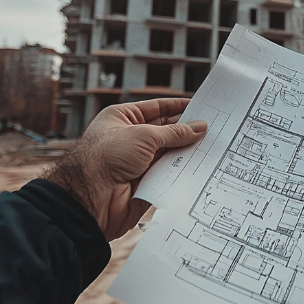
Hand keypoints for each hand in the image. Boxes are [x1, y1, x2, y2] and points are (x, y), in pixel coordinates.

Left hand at [42, 98, 206, 240]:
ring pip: (169, 153)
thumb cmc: (106, 157)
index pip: (156, 108)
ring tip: (212, 145)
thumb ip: (174, 133)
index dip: (177, 106)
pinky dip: (182, 170)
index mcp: (122, 118)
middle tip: (213, 127)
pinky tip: (200, 165)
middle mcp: (130, 138)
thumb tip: (199, 128)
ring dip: (186, 151)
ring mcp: (138, 161)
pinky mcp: (145, 182)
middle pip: (165, 131)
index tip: (200, 106)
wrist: (91, 197)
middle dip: (186, 130)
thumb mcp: (144, 135)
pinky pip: (168, 173)